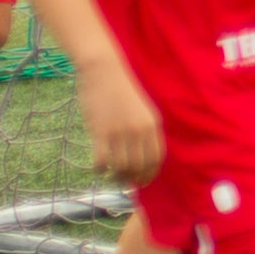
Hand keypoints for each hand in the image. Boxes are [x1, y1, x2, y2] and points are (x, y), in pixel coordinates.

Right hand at [76, 59, 161, 184]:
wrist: (104, 71)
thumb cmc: (121, 91)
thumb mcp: (142, 110)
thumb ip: (144, 131)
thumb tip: (141, 158)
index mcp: (153, 125)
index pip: (156, 158)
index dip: (149, 174)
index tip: (142, 182)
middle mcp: (139, 130)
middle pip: (139, 166)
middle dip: (131, 178)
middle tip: (123, 181)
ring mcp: (120, 131)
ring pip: (121, 166)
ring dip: (116, 176)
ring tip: (110, 175)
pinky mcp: (100, 131)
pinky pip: (102, 160)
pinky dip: (100, 169)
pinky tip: (98, 167)